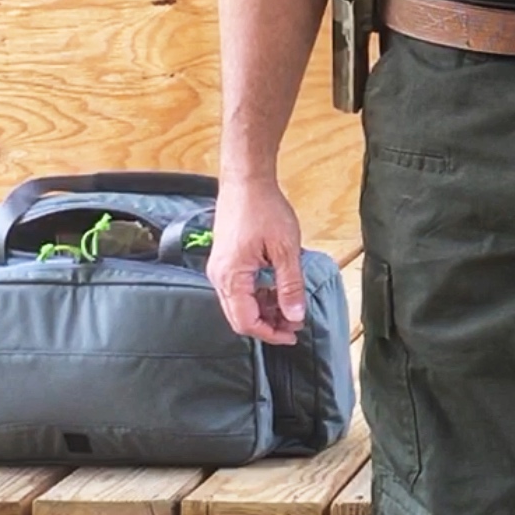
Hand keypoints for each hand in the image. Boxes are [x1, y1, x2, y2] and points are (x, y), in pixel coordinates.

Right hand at [207, 177, 306, 345]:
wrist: (246, 181)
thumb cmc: (263, 208)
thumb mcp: (285, 250)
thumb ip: (290, 286)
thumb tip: (295, 315)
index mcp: (231, 277)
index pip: (246, 321)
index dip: (270, 333)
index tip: (292, 334)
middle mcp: (219, 276)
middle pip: (239, 317)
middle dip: (267, 325)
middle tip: (293, 324)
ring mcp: (219, 268)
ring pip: (239, 304)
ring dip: (263, 310)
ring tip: (289, 307)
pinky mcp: (224, 261)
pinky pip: (238, 289)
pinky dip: (257, 296)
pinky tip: (276, 291)